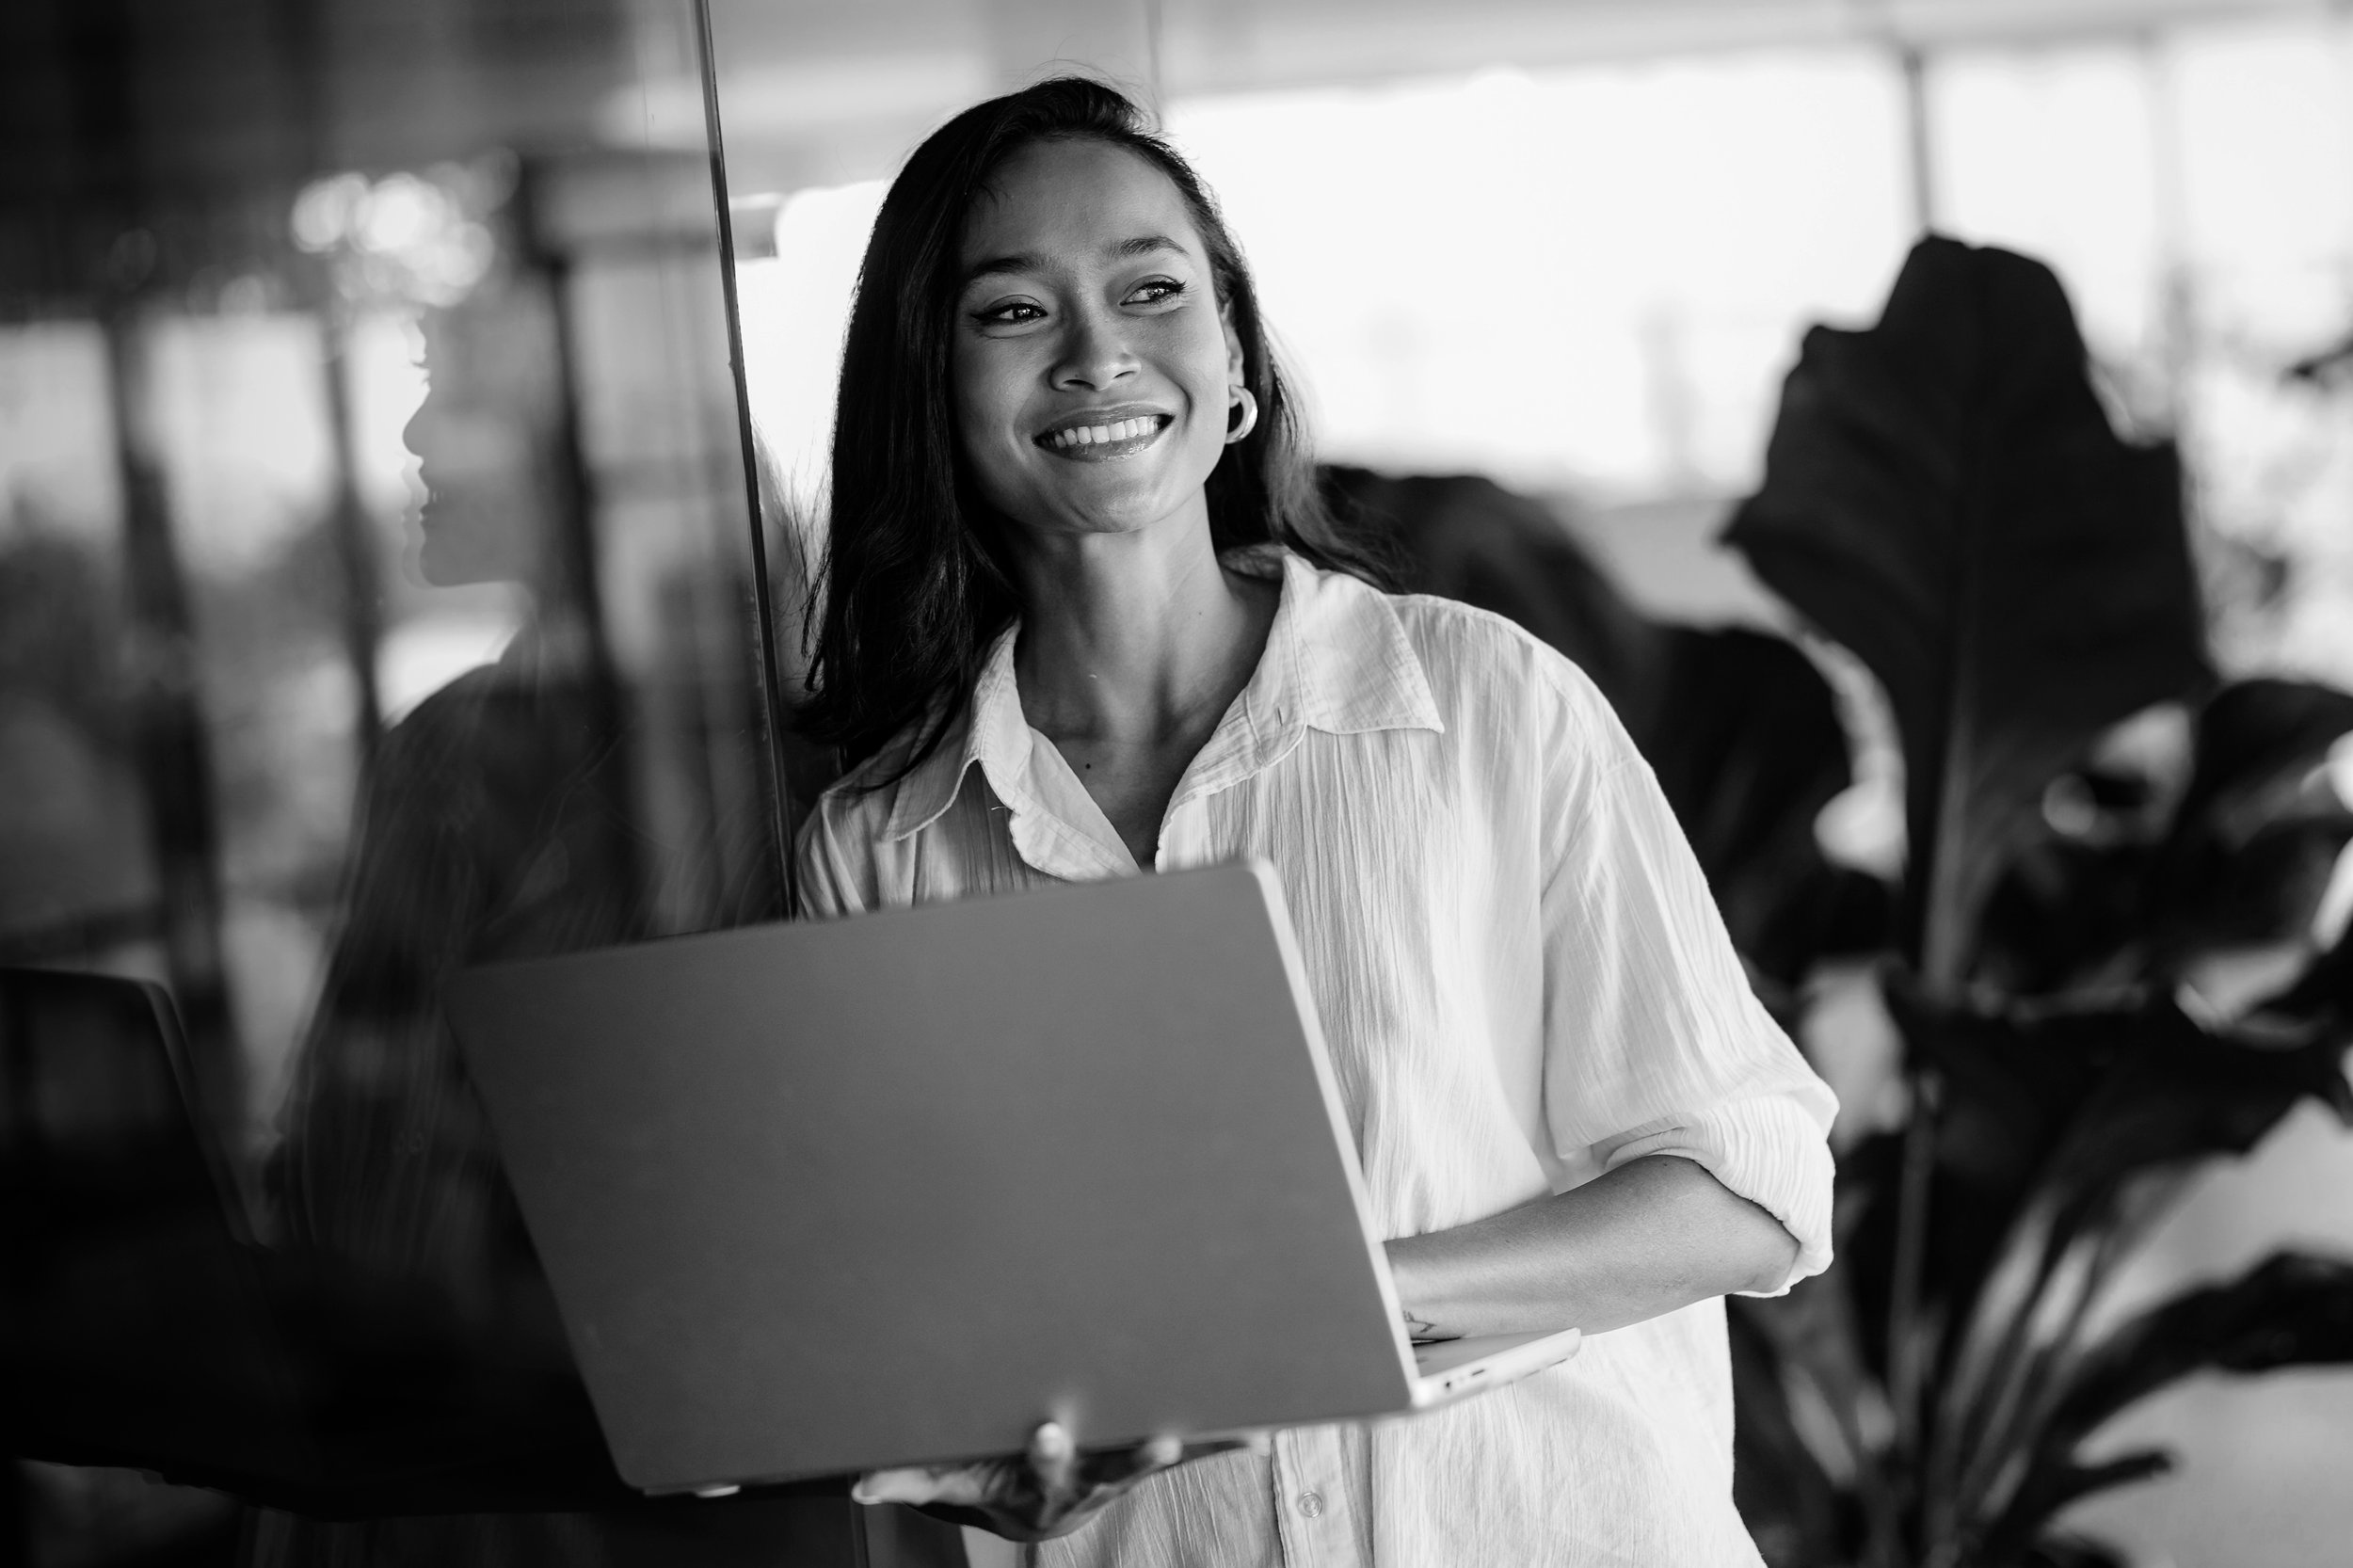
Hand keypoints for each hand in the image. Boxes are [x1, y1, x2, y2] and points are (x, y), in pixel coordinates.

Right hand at [852, 1421, 1243, 1541]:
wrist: (1022, 1508)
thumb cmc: (979, 1476)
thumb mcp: (943, 1480)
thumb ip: (905, 1479)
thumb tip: (858, 1484)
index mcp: (1040, 1485)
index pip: (1046, 1472)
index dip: (1049, 1455)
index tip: (1047, 1430)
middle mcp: (1088, 1483)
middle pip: (1113, 1471)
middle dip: (1132, 1454)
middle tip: (1153, 1436)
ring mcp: (1121, 1471)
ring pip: (1157, 1459)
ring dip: (1192, 1446)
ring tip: (1238, 1431)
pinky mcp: (1143, 1459)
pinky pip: (1188, 1452)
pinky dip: (1222, 1442)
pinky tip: (1260, 1432)